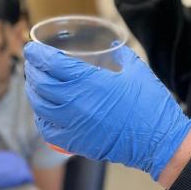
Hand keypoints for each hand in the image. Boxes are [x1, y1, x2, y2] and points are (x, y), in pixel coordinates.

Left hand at [24, 43, 190, 180]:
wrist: (159, 140)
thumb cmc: (150, 103)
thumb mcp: (136, 69)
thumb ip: (120, 54)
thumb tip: (112, 47)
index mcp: (89, 81)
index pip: (51, 63)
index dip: (37, 54)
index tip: (31, 48)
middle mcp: (75, 102)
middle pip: (41, 83)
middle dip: (32, 69)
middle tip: (32, 62)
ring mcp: (73, 124)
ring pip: (40, 106)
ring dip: (33, 91)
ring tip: (34, 83)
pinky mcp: (76, 142)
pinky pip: (47, 130)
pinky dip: (41, 118)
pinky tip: (43, 111)